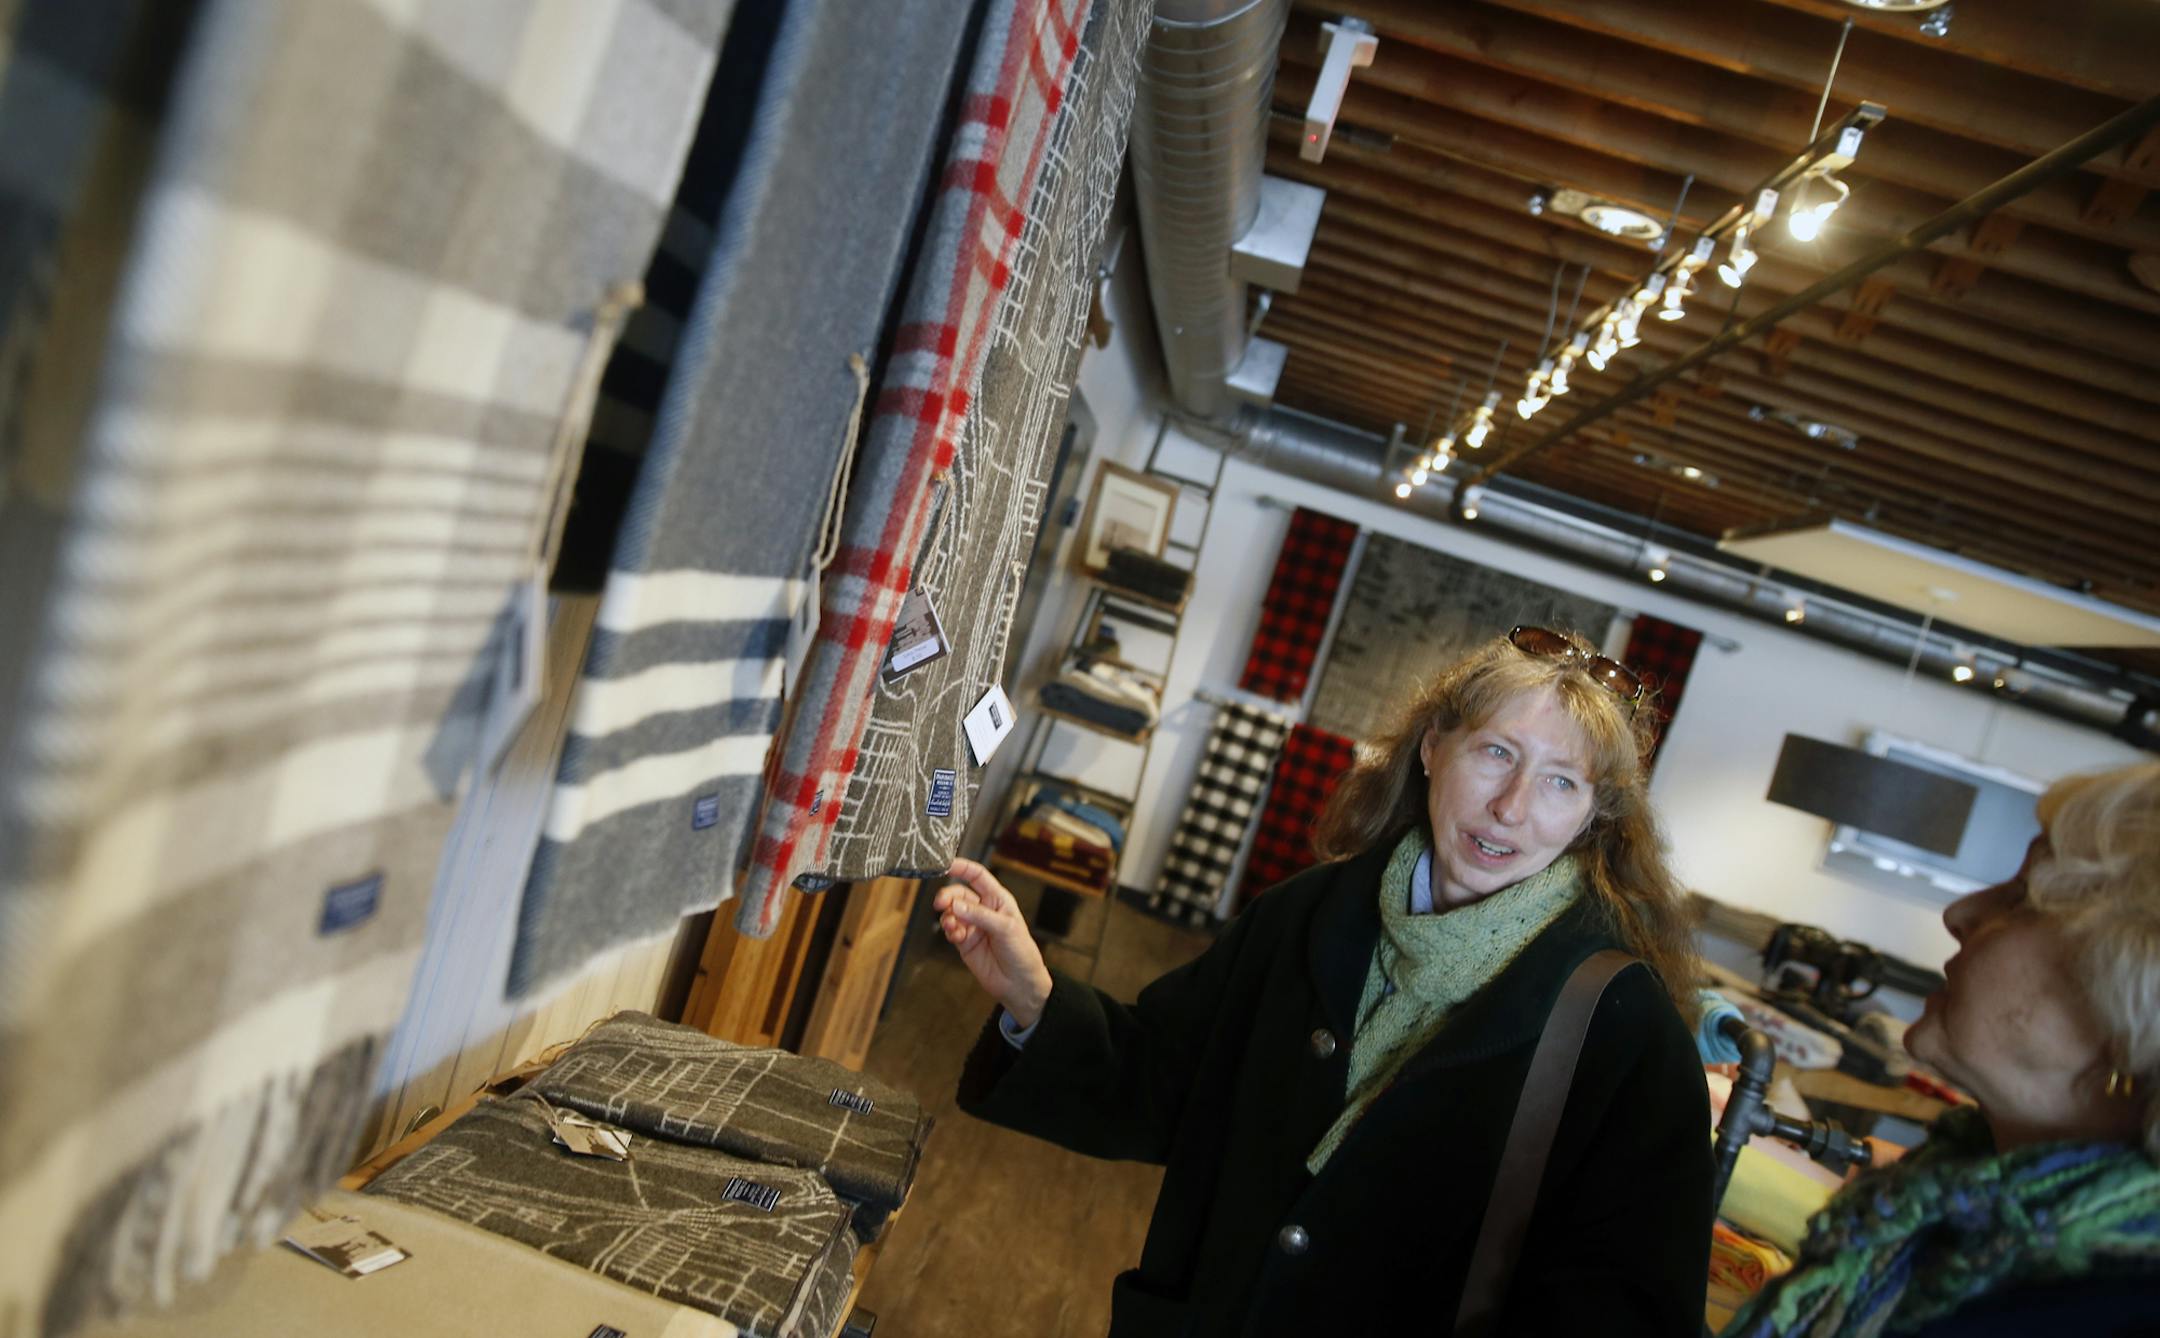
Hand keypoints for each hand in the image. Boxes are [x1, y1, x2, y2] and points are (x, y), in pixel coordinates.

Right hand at [933, 858, 1052, 1027]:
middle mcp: (984, 910)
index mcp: (998, 899)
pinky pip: (951, 930)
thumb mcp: (1005, 929)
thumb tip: (955, 905)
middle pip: (959, 894)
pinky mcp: (964, 942)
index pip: (977, 876)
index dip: (962, 867)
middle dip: (948, 896)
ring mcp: (973, 926)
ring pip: (952, 912)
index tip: (946, 865)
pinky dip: (949, 930)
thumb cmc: (1021, 952)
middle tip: (941, 904)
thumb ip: (979, 915)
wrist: (1020, 984)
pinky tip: (954, 936)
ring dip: (947, 916)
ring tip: (952, 925)